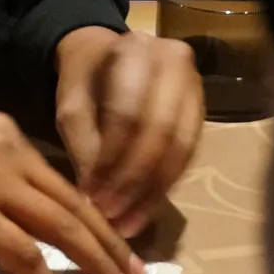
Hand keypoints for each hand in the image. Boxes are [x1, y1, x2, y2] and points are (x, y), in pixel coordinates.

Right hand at [0, 107, 142, 273]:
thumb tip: (7, 212)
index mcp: (1, 133)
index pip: (63, 181)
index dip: (96, 218)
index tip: (117, 245)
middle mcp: (5, 148)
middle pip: (75, 204)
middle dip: (111, 246)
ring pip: (62, 230)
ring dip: (95, 267)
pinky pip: (25, 257)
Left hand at [54, 27, 203, 238]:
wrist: (103, 55)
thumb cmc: (84, 80)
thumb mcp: (71, 107)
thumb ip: (84, 149)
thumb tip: (94, 205)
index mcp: (136, 50)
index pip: (128, 114)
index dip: (113, 162)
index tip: (95, 199)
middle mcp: (175, 62)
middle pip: (161, 133)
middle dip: (135, 182)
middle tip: (114, 218)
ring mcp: (194, 85)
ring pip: (181, 148)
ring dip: (154, 192)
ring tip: (129, 223)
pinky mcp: (201, 111)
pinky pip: (188, 155)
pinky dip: (165, 186)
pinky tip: (145, 210)